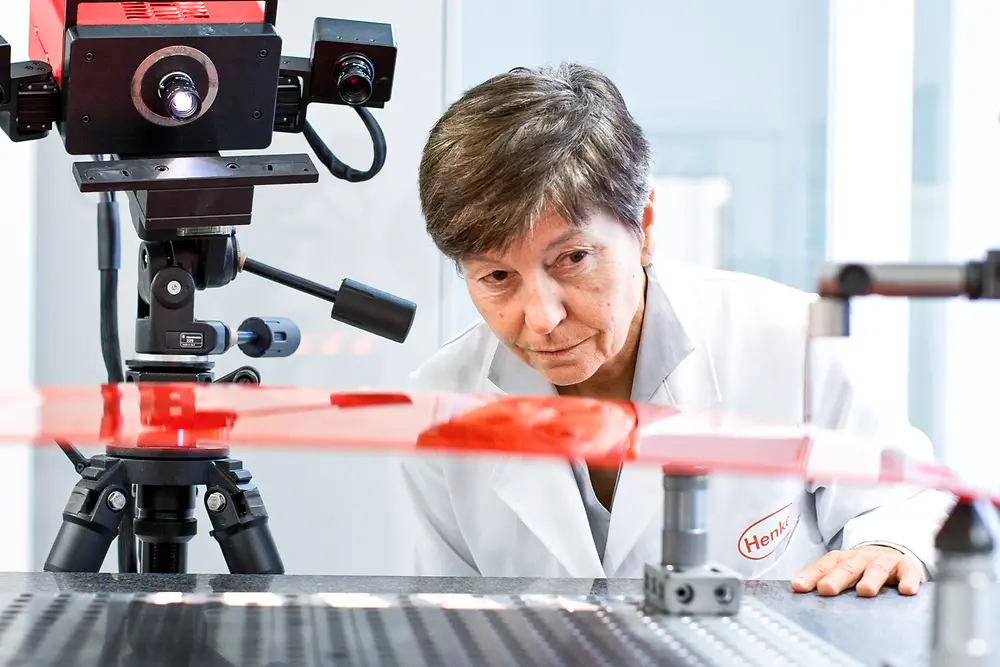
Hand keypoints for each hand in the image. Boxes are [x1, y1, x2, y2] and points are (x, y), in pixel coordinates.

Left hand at [791, 545, 922, 596]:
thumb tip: (800, 592)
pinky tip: (906, 591)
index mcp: (843, 559)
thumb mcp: (844, 571)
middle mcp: (861, 558)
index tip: (799, 587)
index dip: (811, 575)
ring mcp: (884, 561)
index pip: (824, 565)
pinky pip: (908, 573)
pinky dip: (907, 580)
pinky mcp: (907, 567)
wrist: (894, 553)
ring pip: (876, 568)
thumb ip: (827, 579)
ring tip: (865, 591)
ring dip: (870, 579)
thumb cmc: (863, 568)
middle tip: (826, 589)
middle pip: (847, 567)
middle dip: (836, 578)